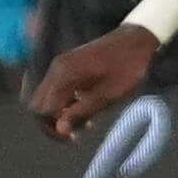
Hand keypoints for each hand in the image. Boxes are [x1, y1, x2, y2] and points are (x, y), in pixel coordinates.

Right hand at [30, 25, 160, 143]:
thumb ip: (82, 111)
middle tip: (76, 133)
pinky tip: (83, 109)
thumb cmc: (129, 66)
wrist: (138, 38)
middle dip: (53, 122)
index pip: (42, 110)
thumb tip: (60, 129)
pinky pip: (56, 89)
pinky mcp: (67, 66)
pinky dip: (64, 102)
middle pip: (38, 104)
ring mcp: (60, 65)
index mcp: (63, 75)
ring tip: (84, 123)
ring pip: (46, 97)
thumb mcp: (110, 94)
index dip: (52, 128)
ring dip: (59, 113)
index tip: (71, 138)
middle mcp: (55, 69)